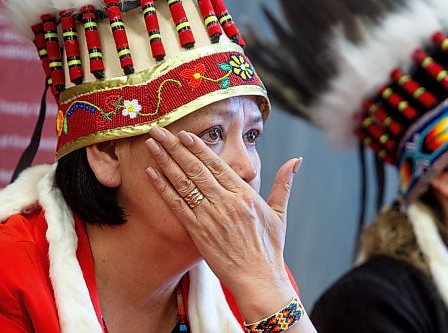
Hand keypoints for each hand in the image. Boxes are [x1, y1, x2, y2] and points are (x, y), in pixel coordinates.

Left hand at [145, 126, 302, 321]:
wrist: (258, 279)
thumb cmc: (269, 247)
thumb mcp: (280, 213)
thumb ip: (284, 184)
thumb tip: (296, 160)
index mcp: (244, 194)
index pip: (217, 164)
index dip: (198, 147)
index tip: (184, 134)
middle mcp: (225, 202)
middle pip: (196, 168)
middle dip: (175, 147)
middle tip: (159, 130)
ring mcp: (209, 217)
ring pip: (183, 183)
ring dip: (165, 162)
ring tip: (152, 145)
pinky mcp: (197, 232)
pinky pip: (176, 205)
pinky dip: (163, 188)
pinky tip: (151, 173)